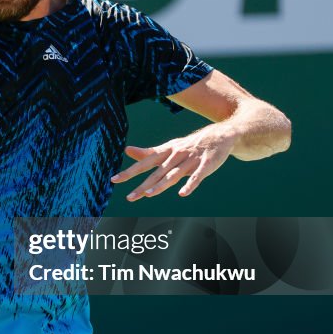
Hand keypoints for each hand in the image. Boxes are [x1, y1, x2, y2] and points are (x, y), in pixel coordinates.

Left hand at [111, 125, 236, 199]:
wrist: (218, 136)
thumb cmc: (188, 145)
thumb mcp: (167, 147)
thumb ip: (148, 153)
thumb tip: (127, 151)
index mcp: (165, 152)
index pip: (144, 163)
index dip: (129, 172)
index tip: (114, 180)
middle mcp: (175, 156)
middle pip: (157, 172)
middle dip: (143, 185)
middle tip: (130, 197)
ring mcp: (191, 160)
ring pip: (174, 174)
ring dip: (161, 184)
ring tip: (148, 194)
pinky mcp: (206, 165)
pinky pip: (197, 177)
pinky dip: (190, 185)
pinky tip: (182, 193)